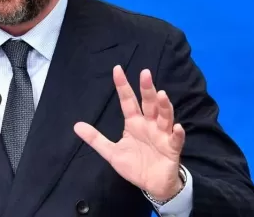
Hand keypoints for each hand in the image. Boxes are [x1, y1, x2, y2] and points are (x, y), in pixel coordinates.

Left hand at [74, 65, 184, 200]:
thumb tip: (76, 125)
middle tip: (145, 73)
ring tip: (161, 94)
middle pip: (148, 104)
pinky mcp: (172, 149)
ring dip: (164, 106)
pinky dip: (177, 133)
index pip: (128, 101)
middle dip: (147, 89)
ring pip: (164, 117)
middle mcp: (149, 125)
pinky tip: (176, 127)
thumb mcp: (111, 152)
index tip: (117, 69)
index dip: (123, 86)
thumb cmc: (135, 165)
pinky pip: (176, 140)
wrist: (152, 185)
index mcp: (134, 123)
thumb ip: (95, 139)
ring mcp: (162, 135)